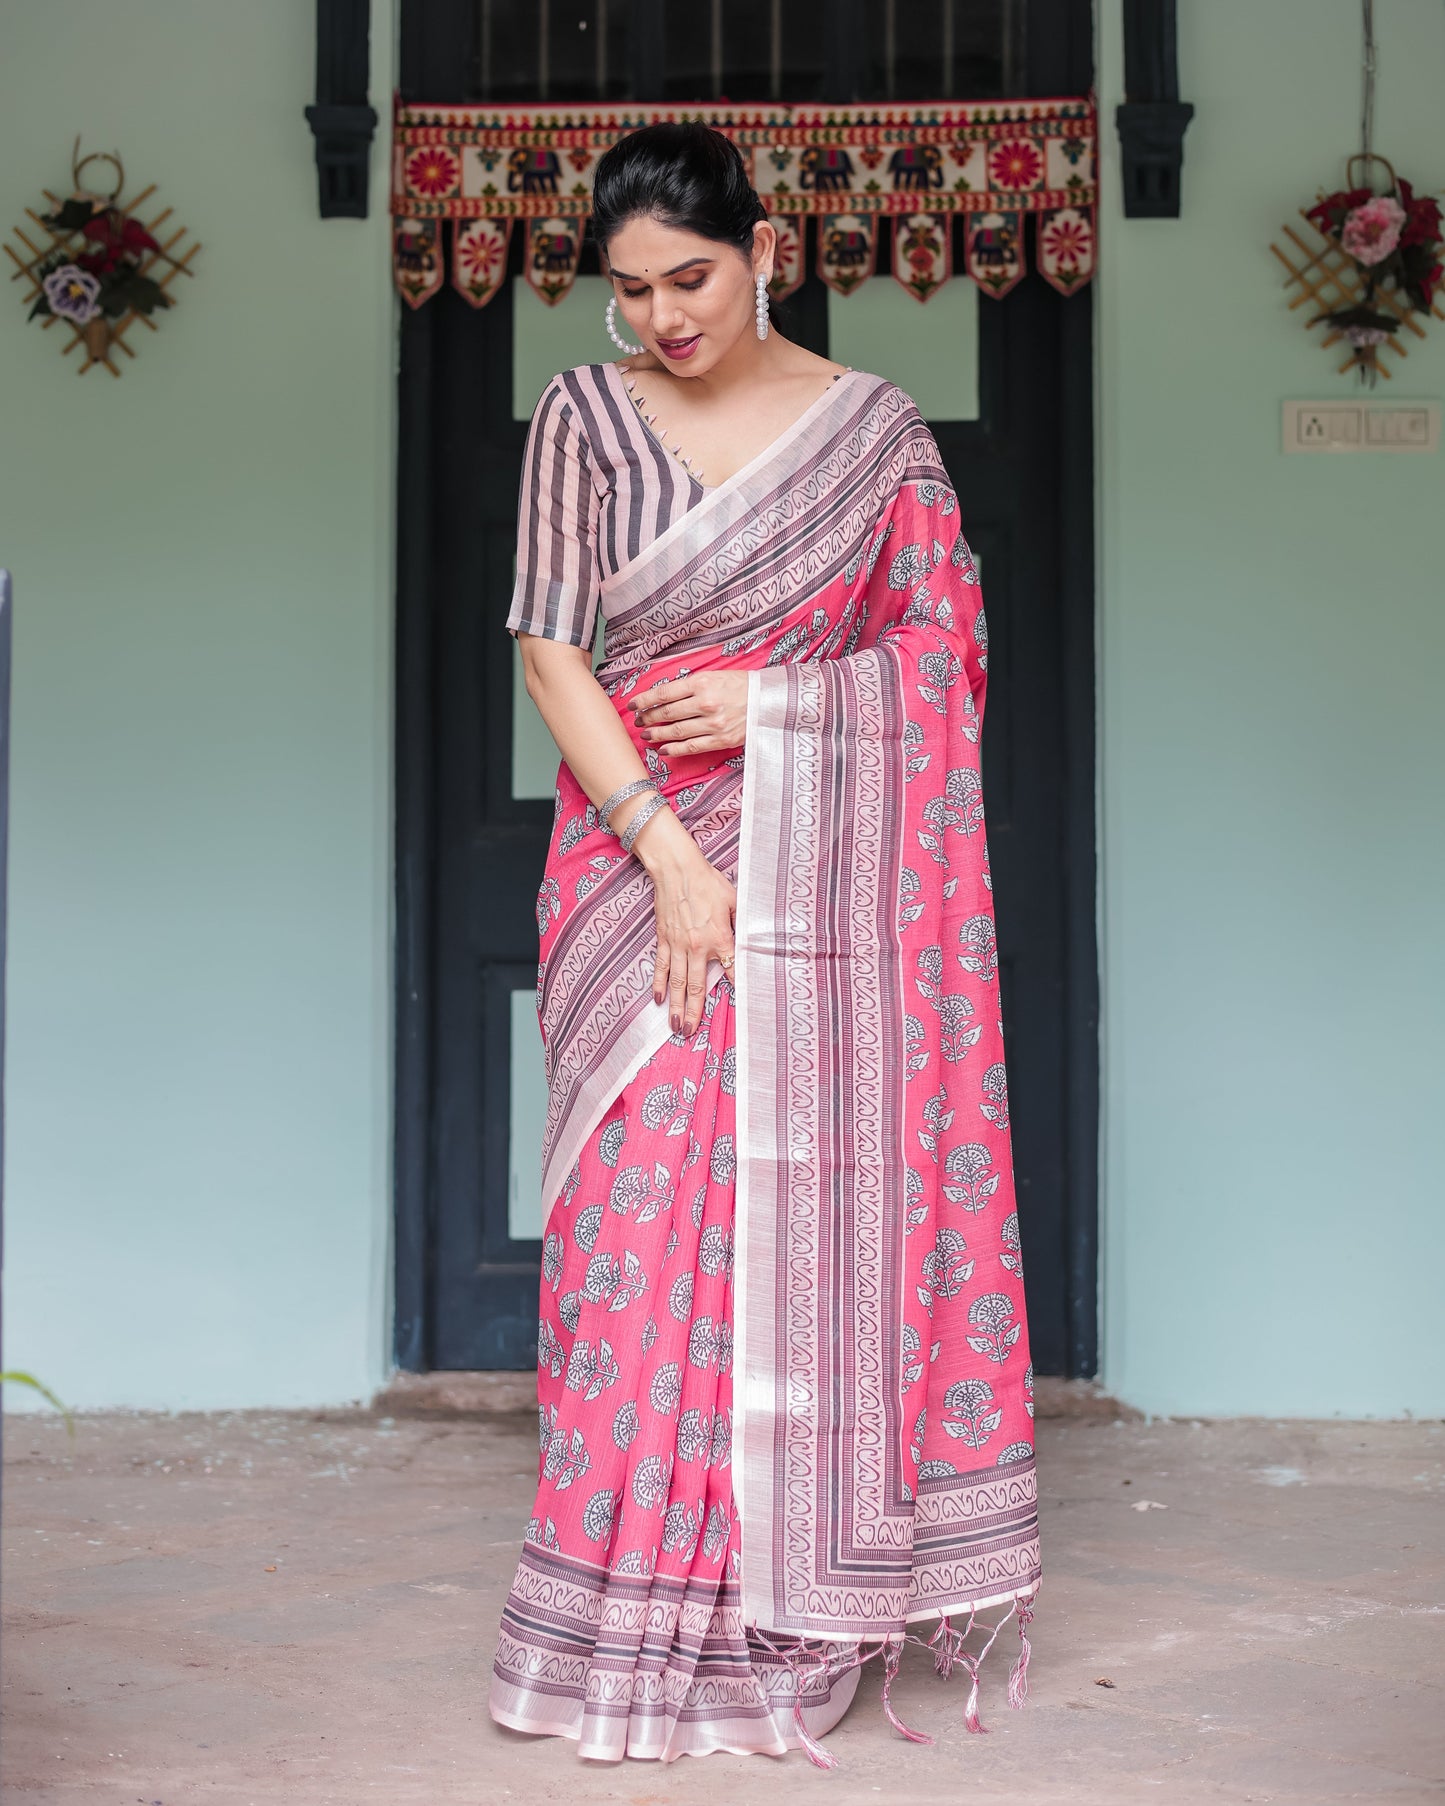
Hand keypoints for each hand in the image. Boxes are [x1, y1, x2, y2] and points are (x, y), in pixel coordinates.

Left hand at [630, 670, 748, 757]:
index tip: (633, 705)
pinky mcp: (721, 740)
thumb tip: (663, 695)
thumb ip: (690, 685)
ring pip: (676, 731)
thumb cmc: (740, 685)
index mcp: (702, 683)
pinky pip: (692, 747)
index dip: (644, 700)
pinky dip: (675, 749)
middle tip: (638, 721)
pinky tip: (663, 749)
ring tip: (646, 735)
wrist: (769, 701)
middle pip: (667, 713)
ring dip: (657, 734)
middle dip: (648, 718)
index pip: (664, 693)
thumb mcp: (714, 675)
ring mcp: (713, 724)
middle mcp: (706, 704)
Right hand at [648, 853, 736, 1035]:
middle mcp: (697, 947)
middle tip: (691, 1033)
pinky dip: (660, 984)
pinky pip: (662, 967)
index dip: (734, 989)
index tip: (736, 1009)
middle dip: (695, 1012)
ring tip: (676, 1026)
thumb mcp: (734, 901)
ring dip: (677, 1006)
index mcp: (719, 937)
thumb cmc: (708, 882)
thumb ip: (741, 923)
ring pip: (678, 982)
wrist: (677, 869)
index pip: (730, 970)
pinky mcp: (664, 939)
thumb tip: (752, 938)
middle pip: (698, 986)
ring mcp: (678, 945)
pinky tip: (659, 999)